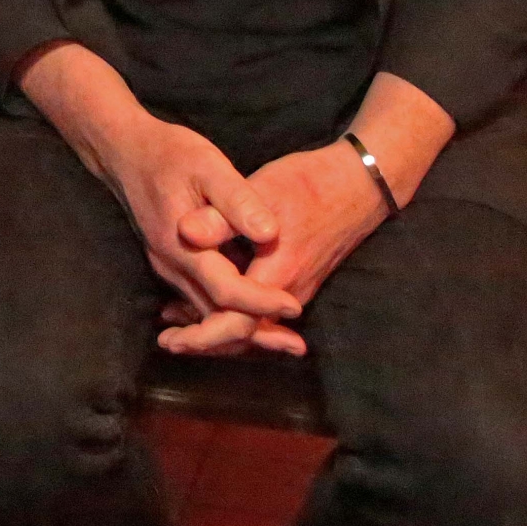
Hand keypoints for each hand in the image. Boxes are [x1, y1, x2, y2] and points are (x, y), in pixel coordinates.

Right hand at [102, 116, 307, 355]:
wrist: (125, 152)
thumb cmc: (170, 154)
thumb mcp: (208, 165)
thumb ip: (237, 200)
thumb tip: (269, 232)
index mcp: (182, 245)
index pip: (225, 291)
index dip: (261, 303)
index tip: (295, 308)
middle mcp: (172, 266)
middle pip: (215, 317)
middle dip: (257, 332)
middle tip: (297, 347)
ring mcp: (168, 268)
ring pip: (206, 314)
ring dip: (243, 328)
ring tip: (285, 338)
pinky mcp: (171, 264)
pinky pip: (200, 301)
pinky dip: (227, 313)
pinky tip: (254, 312)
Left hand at [160, 141, 380, 351]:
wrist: (359, 184)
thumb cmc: (309, 183)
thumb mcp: (261, 190)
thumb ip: (222, 216)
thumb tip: (182, 232)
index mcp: (279, 274)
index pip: (238, 325)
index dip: (203, 336)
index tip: (171, 340)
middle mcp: (291, 293)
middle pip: (244, 334)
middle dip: (205, 340)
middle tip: (166, 341)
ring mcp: (298, 290)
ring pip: (253, 325)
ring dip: (217, 328)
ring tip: (177, 326)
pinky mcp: (298, 281)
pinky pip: (263, 312)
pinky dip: (233, 314)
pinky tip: (207, 302)